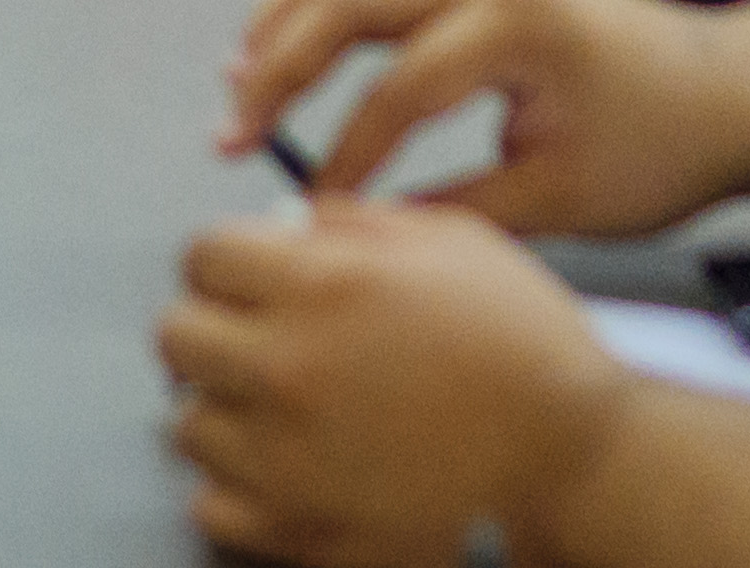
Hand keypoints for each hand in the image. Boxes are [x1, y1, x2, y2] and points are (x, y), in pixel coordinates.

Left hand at [159, 202, 634, 567]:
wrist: (572, 451)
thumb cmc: (523, 344)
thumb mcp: (447, 239)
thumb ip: (351, 223)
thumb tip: (288, 225)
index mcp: (321, 283)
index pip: (202, 256)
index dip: (228, 263)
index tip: (247, 278)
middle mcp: (290, 364)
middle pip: (177, 336)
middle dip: (212, 329)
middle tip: (252, 339)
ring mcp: (287, 453)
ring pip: (189, 423)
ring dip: (225, 410)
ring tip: (278, 409)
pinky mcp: (299, 524)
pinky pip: (213, 503)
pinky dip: (237, 489)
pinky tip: (283, 467)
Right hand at [220, 0, 749, 224]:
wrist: (735, 93)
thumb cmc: (668, 143)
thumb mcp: (566, 200)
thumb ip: (458, 212)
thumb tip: (369, 235)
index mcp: (518, 23)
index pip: (397, 89)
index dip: (347, 155)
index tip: (319, 208)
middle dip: (281, 67)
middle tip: (235, 130)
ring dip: (286, 10)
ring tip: (242, 75)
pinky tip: (292, 36)